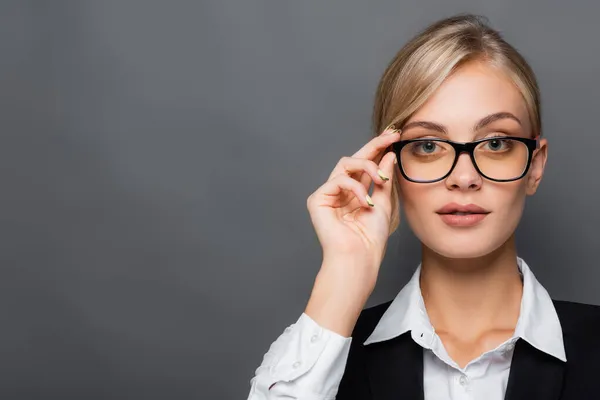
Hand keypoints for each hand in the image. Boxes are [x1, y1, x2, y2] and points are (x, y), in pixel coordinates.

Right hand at [306, 127, 401, 298]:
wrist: (359, 259)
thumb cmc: (370, 239)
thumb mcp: (384, 204)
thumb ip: (384, 179)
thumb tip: (389, 155)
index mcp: (354, 193)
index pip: (365, 165)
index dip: (379, 149)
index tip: (396, 136)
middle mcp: (339, 191)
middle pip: (353, 158)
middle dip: (374, 145)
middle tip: (392, 136)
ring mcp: (327, 194)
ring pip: (345, 163)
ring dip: (368, 167)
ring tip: (381, 181)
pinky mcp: (317, 200)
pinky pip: (338, 180)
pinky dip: (355, 188)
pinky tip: (365, 203)